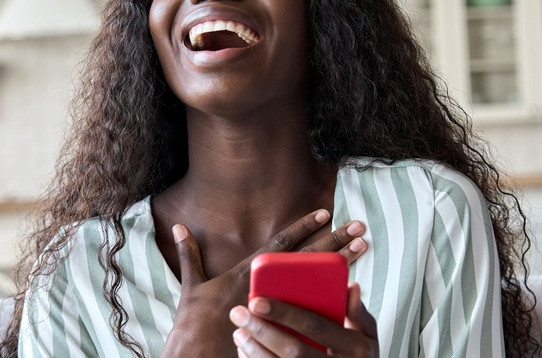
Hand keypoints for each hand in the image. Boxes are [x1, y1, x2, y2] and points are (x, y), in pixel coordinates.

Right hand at [162, 209, 367, 356]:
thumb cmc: (193, 326)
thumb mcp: (191, 287)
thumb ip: (189, 254)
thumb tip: (179, 226)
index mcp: (247, 274)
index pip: (281, 244)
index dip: (303, 226)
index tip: (325, 212)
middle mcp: (268, 288)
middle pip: (308, 258)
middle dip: (334, 240)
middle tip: (359, 224)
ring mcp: (279, 309)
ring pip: (319, 282)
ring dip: (342, 264)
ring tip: (363, 247)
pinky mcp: (285, 330)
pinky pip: (315, 316)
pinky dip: (334, 303)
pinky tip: (354, 292)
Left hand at [229, 282, 378, 356]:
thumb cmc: (359, 355)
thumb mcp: (368, 333)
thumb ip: (358, 311)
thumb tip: (351, 286)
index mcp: (356, 348)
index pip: (316, 326)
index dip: (285, 313)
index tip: (257, 300)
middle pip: (294, 351)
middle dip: (262, 331)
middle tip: (239, 313)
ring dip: (255, 350)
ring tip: (239, 332)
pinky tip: (246, 351)